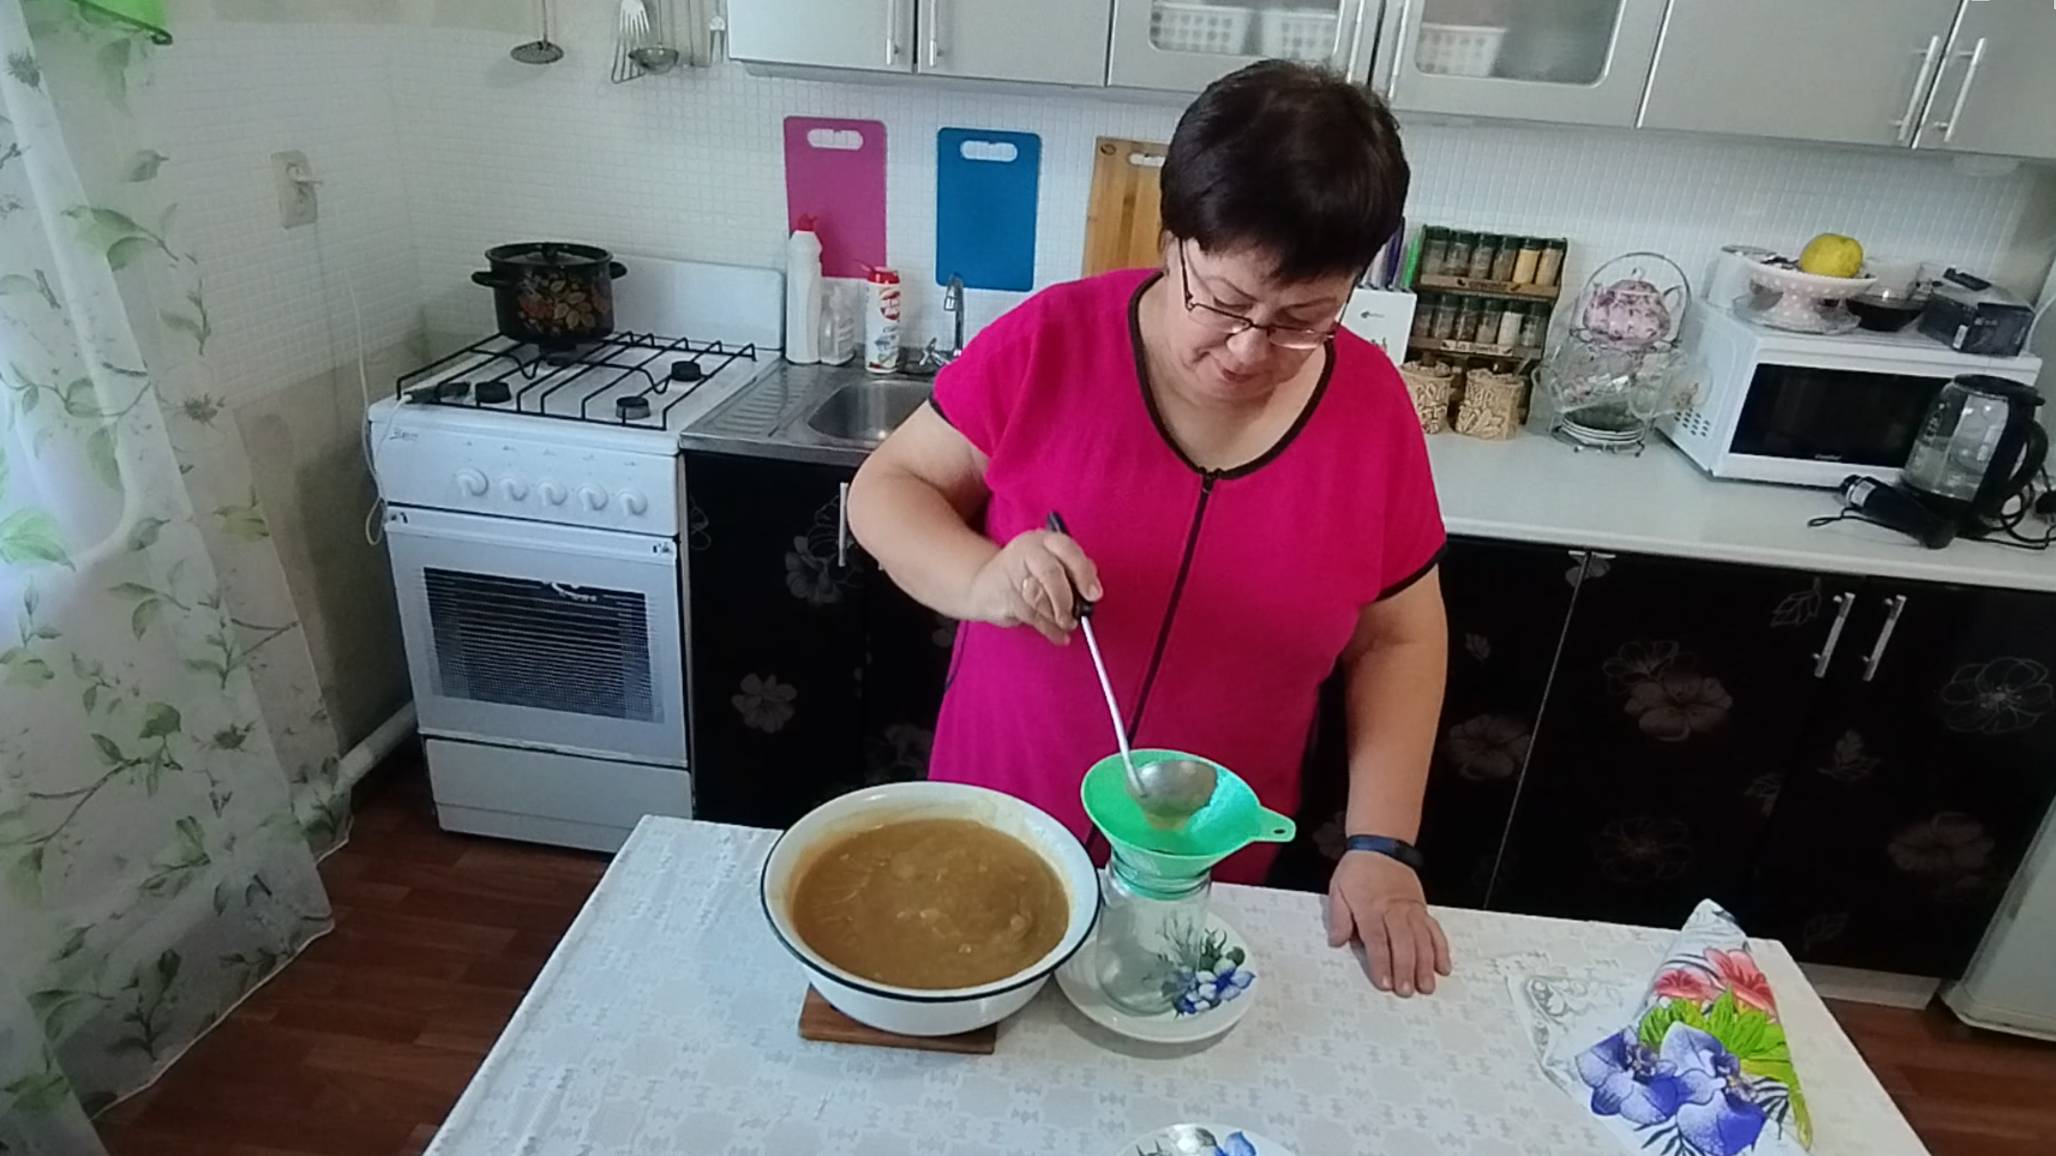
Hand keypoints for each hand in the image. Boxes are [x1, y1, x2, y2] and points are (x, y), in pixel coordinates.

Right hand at [966, 529, 1101, 643]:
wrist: (984, 583)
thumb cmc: (1028, 574)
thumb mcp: (1052, 564)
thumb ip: (1073, 572)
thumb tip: (1092, 590)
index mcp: (1045, 540)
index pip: (1067, 549)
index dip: (1083, 573)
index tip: (1093, 595)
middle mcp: (1027, 551)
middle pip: (1050, 572)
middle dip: (1066, 599)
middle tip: (1075, 616)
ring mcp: (1012, 572)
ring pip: (1039, 597)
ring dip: (1056, 616)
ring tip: (1066, 625)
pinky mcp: (1003, 595)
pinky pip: (1030, 615)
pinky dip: (1048, 629)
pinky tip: (1058, 635)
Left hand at [1326, 849, 1451, 996]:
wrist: (1380, 847)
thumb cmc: (1357, 871)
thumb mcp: (1338, 890)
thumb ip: (1338, 918)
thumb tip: (1336, 942)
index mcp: (1370, 908)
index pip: (1377, 940)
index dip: (1381, 963)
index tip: (1384, 983)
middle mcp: (1394, 911)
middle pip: (1402, 943)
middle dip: (1405, 969)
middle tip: (1407, 991)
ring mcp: (1411, 910)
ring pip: (1421, 940)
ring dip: (1425, 965)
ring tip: (1426, 986)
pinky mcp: (1422, 909)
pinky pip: (1434, 930)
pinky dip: (1441, 949)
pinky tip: (1443, 966)